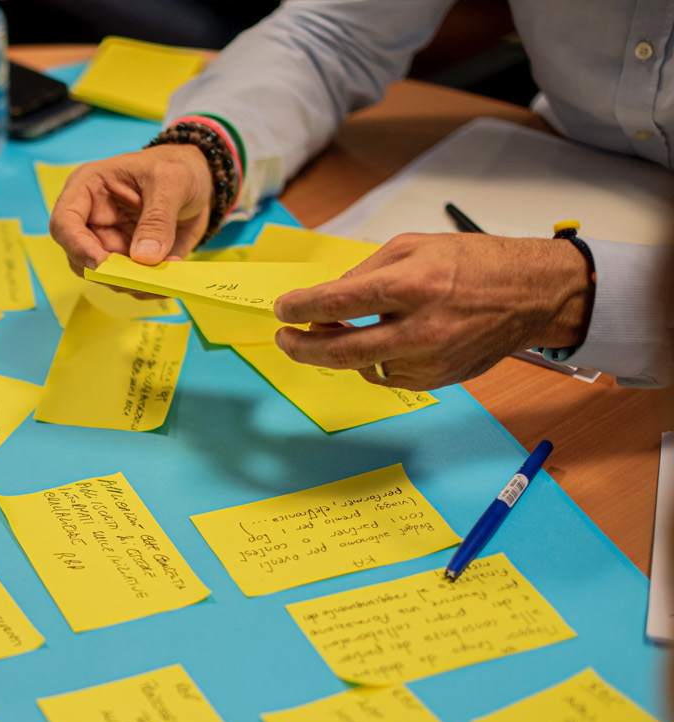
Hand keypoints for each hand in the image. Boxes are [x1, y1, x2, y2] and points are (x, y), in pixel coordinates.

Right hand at [50, 146, 213, 276]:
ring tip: (165, 277)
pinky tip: (171, 276)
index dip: (78, 247)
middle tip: (144, 279)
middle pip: (80, 259)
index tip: (104, 264)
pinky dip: (148, 287)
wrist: (201, 180)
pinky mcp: (127, 260)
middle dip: (110, 274)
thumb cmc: (178, 167)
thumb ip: (157, 219)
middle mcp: (91, 220)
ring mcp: (108, 243)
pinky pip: (130, 283)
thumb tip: (143, 257)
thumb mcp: (171, 182)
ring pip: (104, 278)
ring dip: (132, 285)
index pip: (64, 223)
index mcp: (88, 189)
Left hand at [273, 233, 592, 390]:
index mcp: (414, 285)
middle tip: (284, 338)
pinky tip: (377, 342)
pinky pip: (387, 376)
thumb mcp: (415, 247)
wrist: (532, 294)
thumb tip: (325, 299)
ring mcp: (432, 359)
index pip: (338, 302)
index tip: (283, 308)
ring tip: (334, 332)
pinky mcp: (439, 379)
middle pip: (342, 351)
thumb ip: (365, 272)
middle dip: (301, 347)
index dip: (300, 307)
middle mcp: (422, 327)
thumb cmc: (473, 264)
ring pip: (362, 367)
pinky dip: (372, 361)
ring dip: (339, 352)